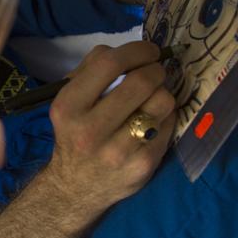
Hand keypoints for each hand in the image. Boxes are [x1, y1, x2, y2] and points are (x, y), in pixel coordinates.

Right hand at [40, 41, 174, 217]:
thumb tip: (131, 52)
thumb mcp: (69, 100)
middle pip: (142, 81)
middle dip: (156, 70)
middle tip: (156, 72)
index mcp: (69, 106)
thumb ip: (92, 69)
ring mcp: (118, 151)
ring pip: (162, 102)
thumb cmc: (76, 133)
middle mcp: (90, 130)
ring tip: (153, 100)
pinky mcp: (142, 166)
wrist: (76, 187)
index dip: (137, 50)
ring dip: (163, 93)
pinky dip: (165, 117)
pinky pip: (169, 125)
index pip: (109, 64)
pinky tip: (153, 122)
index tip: (149, 51)